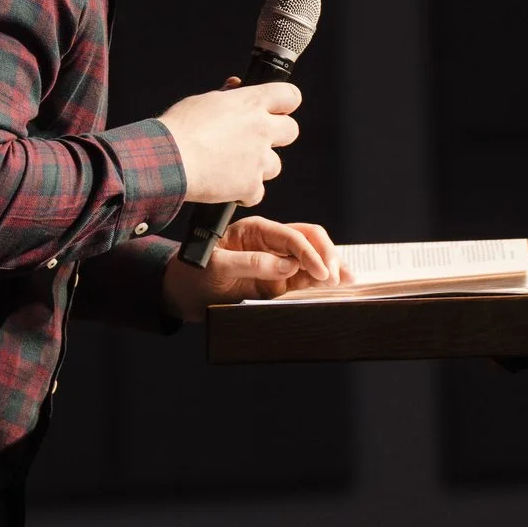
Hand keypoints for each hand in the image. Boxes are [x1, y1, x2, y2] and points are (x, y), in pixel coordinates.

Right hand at [158, 80, 299, 205]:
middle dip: (276, 136)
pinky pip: (257, 192)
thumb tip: (236, 86)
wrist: (168, 161)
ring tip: (231, 167)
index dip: (284, 104)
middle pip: (291, 130)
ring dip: (258, 167)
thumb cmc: (179, 129)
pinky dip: (244, 193)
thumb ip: (226, 95)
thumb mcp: (203, 101)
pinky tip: (226, 186)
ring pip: (275, 165)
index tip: (277, 110)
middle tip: (254, 141)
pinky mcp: (251, 185)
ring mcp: (259, 159)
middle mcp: (262, 129)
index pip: (290, 95)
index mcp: (251, 102)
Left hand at [163, 216, 347, 319]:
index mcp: (255, 231)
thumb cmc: (192, 275)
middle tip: (336, 278)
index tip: (321, 272)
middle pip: (309, 240)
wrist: (180, 295)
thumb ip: (252, 263)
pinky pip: (306, 277)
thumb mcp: (216, 267)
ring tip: (347, 280)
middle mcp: (269, 243)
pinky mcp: (278, 281)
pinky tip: (337, 284)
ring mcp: (276, 261)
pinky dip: (322, 279)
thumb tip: (287, 265)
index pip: (291, 235)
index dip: (309, 253)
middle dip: (326, 256)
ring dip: (331, 266)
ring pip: (312, 257)